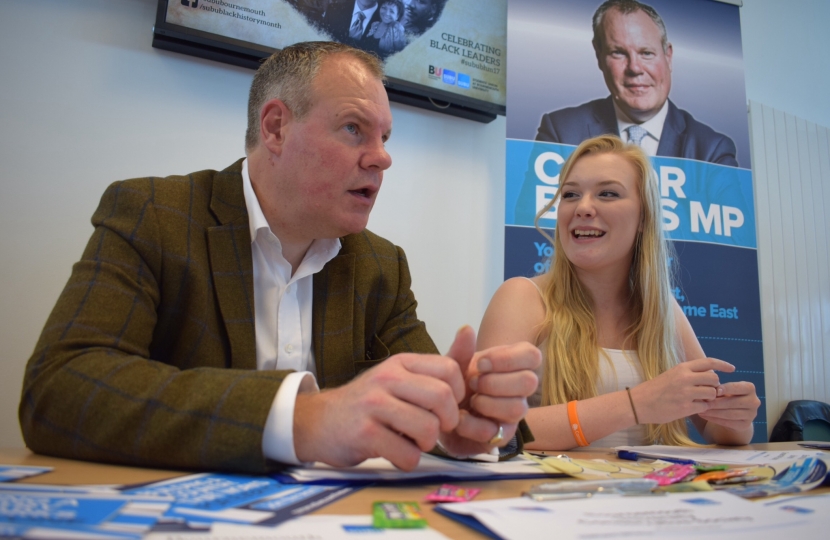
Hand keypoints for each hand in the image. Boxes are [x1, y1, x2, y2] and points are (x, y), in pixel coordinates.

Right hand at [293, 352, 464, 470]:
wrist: (318, 421)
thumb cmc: (366, 404)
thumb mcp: (395, 379)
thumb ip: (429, 373)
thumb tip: (469, 348)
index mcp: (400, 363)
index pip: (449, 369)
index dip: (457, 394)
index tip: (445, 408)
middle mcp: (387, 378)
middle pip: (442, 397)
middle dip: (447, 421)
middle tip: (435, 429)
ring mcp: (374, 405)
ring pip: (428, 428)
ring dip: (426, 444)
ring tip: (412, 441)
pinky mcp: (364, 433)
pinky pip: (407, 454)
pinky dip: (408, 460)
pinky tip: (395, 452)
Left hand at [438, 326, 540, 456]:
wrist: (442, 413)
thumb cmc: (457, 384)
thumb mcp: (454, 365)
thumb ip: (461, 350)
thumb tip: (466, 329)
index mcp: (513, 367)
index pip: (532, 356)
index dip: (507, 359)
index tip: (481, 363)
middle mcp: (520, 391)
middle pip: (529, 382)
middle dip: (495, 382)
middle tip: (472, 382)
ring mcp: (513, 415)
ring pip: (517, 408)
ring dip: (487, 402)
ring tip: (469, 400)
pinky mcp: (501, 437)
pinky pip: (495, 431)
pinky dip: (472, 424)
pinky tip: (460, 417)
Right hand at [631, 357, 733, 424]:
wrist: (639, 403)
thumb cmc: (655, 389)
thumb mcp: (671, 375)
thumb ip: (689, 374)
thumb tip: (710, 376)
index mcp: (682, 368)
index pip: (709, 362)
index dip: (723, 365)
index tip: (732, 369)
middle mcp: (685, 378)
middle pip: (714, 379)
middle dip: (714, 386)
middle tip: (707, 391)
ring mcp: (686, 393)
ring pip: (711, 393)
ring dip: (709, 398)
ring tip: (698, 400)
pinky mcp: (685, 407)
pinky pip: (704, 406)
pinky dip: (702, 408)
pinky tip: (693, 408)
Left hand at [697, 381, 759, 431]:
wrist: (733, 412)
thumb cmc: (724, 394)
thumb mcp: (722, 388)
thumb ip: (715, 386)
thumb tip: (705, 386)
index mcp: (749, 388)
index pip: (738, 387)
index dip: (727, 389)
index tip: (715, 391)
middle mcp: (754, 401)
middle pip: (733, 402)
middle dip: (716, 403)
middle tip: (702, 402)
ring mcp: (751, 414)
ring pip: (730, 414)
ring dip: (714, 412)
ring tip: (701, 410)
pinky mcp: (746, 425)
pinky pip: (729, 423)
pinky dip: (715, 419)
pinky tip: (704, 416)